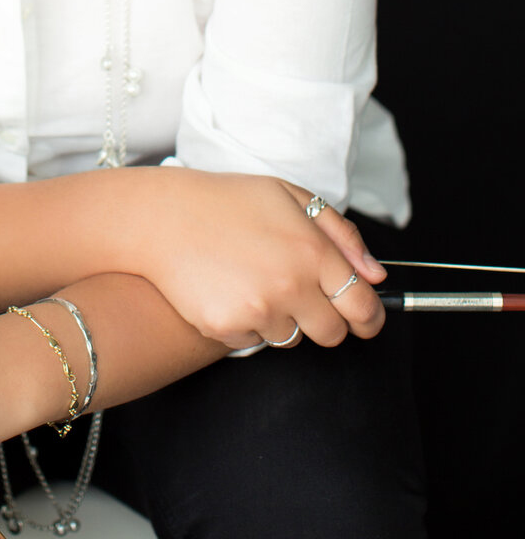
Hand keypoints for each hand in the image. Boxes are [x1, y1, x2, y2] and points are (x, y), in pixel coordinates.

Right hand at [134, 169, 385, 349]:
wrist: (162, 217)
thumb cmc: (228, 202)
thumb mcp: (289, 196)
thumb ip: (340, 234)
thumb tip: (376, 275)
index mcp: (312, 250)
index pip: (362, 306)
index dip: (369, 317)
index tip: (363, 319)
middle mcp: (291, 284)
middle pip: (333, 334)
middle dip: (324, 320)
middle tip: (300, 296)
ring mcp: (259, 309)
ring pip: (292, 338)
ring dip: (282, 319)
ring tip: (253, 281)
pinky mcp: (228, 328)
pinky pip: (253, 342)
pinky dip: (246, 324)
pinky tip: (228, 290)